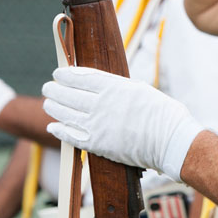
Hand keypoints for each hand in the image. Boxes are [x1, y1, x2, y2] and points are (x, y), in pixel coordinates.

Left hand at [42, 67, 203, 181]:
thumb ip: (117, 87)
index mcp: (114, 87)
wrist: (169, 140)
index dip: (66, 75)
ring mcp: (98, 125)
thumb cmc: (161, 112)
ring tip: (48, 103)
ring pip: (67, 114)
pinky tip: (53, 126)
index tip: (58, 73)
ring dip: (54, 108)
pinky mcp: (98, 144)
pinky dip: (60, 130)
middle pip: (70, 94)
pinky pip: (72, 136)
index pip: (82, 77)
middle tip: (48, 87)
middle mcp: (102, 104)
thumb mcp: (139, 89)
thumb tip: (100, 85)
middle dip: (55, 89)